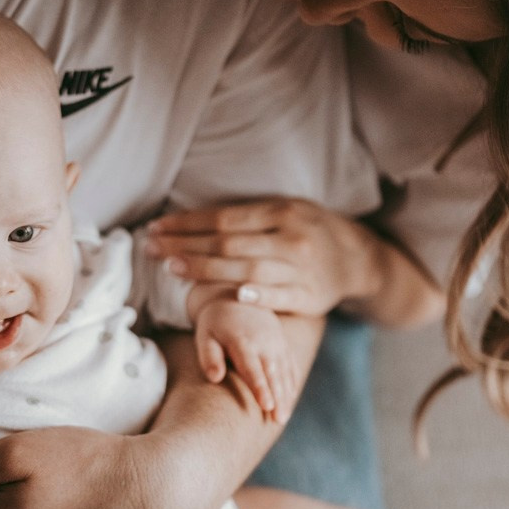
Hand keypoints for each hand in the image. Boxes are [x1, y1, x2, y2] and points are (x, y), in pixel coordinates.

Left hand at [146, 199, 380, 315]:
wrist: (357, 258)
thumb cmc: (307, 232)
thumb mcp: (284, 211)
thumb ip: (246, 217)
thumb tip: (193, 221)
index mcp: (281, 212)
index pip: (223, 219)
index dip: (186, 224)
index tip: (156, 228)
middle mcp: (290, 238)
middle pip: (228, 243)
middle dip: (185, 246)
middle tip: (151, 248)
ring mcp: (301, 268)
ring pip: (247, 269)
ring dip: (206, 270)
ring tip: (172, 268)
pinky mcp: (309, 297)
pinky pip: (279, 297)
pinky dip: (256, 297)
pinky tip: (231, 296)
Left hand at [192, 296, 298, 423]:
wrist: (234, 298)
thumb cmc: (215, 324)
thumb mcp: (204, 336)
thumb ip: (209, 357)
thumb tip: (214, 378)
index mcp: (243, 340)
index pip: (253, 368)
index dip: (260, 387)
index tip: (266, 405)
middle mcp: (264, 341)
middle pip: (273, 373)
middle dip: (278, 397)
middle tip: (279, 420)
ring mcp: (276, 342)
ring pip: (284, 372)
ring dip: (286, 395)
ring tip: (283, 417)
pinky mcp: (283, 343)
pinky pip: (290, 365)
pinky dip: (291, 383)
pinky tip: (289, 400)